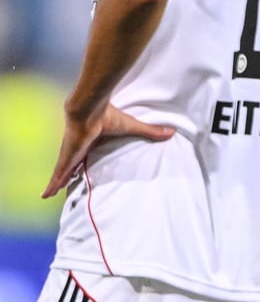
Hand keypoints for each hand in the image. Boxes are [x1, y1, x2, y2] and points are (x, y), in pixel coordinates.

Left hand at [41, 103, 174, 197]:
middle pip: (72, 164)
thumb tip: (170, 132)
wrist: (89, 108)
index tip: (82, 167)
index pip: (87, 152)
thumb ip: (149, 131)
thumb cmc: (108, 115)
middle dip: (67, 173)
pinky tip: (45, 195)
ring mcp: (71, 154)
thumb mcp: (132, 126)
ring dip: (57, 182)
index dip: (84, 160)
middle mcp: (79, 148)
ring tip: (51, 193)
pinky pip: (58, 175)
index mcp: (92, 139)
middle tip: (63, 184)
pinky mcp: (66, 158)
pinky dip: (52, 185)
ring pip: (62, 172)